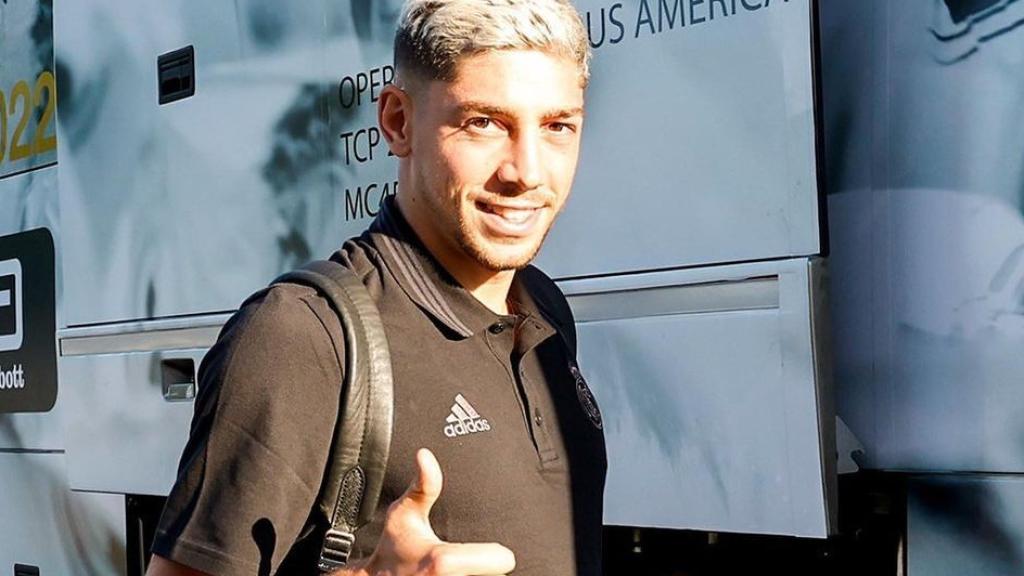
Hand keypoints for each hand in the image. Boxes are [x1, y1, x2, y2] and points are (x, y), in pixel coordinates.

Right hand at [355, 448, 515, 575]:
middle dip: (485, 569)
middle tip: (468, 564)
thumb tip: (425, 454)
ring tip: (462, 573)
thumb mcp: (403, 515)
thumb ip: (423, 485)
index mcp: (445, 562)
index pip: (503, 560)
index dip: (496, 553)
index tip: (484, 552)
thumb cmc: (392, 548)